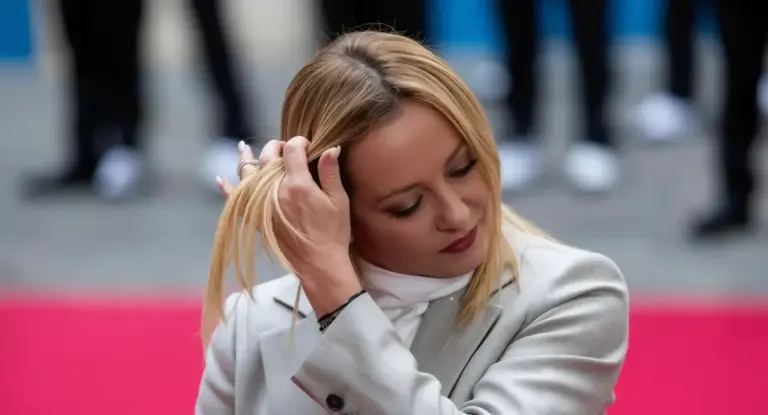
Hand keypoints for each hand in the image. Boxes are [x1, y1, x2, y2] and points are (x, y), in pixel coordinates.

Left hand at [216, 137, 360, 315]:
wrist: (319, 265)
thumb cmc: (333, 233)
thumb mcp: (339, 201)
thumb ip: (331, 172)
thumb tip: (330, 147)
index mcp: (298, 184)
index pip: (292, 150)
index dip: (299, 142)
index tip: (307, 145)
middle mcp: (275, 191)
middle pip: (268, 158)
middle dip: (276, 147)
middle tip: (285, 147)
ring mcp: (263, 206)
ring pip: (248, 174)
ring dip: (246, 159)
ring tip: (243, 148)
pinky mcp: (257, 220)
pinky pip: (236, 202)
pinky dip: (227, 190)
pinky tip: (220, 180)